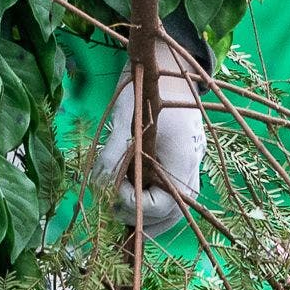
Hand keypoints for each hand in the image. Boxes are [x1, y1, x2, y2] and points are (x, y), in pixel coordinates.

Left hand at [90, 60, 205, 220]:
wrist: (164, 73)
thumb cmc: (147, 91)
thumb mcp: (126, 118)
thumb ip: (114, 153)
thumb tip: (99, 185)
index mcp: (182, 160)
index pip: (161, 205)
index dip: (133, 203)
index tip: (112, 187)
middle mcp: (191, 172)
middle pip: (168, 217)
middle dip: (134, 216)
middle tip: (109, 201)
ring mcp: (188, 174)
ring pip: (170, 215)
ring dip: (141, 217)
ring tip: (115, 204)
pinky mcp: (179, 171)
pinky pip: (167, 202)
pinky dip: (147, 208)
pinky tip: (124, 200)